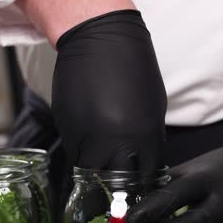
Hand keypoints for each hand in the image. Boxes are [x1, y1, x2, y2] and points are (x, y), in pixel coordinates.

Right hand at [51, 10, 165, 176]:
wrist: (98, 37)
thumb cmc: (133, 66)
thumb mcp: (154, 103)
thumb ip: (150, 134)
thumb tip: (144, 157)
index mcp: (145, 135)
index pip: (146, 175)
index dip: (142, 181)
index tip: (138, 183)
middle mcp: (117, 142)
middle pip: (118, 181)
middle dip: (119, 185)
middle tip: (118, 185)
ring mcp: (89, 137)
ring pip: (92, 173)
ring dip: (97, 173)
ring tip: (100, 168)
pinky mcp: (68, 129)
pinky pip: (75, 155)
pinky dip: (82, 156)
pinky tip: (87, 147)